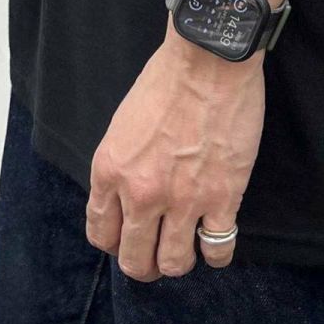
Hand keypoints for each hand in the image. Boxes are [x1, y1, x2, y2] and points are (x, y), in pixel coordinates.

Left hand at [86, 20, 265, 279]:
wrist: (209, 60)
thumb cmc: (167, 79)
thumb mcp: (123, 124)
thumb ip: (121, 165)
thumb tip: (127, 195)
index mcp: (110, 171)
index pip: (100, 233)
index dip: (115, 243)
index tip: (127, 238)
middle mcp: (140, 193)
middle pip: (134, 260)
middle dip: (144, 263)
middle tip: (157, 252)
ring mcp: (183, 200)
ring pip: (173, 263)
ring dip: (178, 262)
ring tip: (187, 248)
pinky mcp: (222, 197)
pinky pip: (218, 250)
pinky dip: (216, 254)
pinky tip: (216, 241)